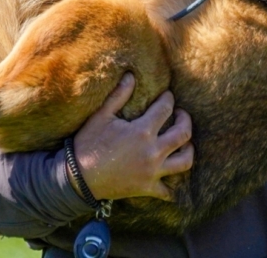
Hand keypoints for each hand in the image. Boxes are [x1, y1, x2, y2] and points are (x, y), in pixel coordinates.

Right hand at [73, 73, 193, 201]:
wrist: (78, 178)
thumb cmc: (88, 144)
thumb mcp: (101, 116)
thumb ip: (119, 95)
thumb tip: (130, 75)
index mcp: (142, 131)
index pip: (165, 108)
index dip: (168, 98)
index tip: (167, 95)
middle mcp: (153, 152)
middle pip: (183, 134)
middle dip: (185, 120)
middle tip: (181, 114)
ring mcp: (152, 172)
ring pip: (184, 162)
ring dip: (189, 150)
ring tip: (185, 143)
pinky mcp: (147, 188)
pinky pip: (168, 191)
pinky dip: (172, 187)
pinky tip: (171, 179)